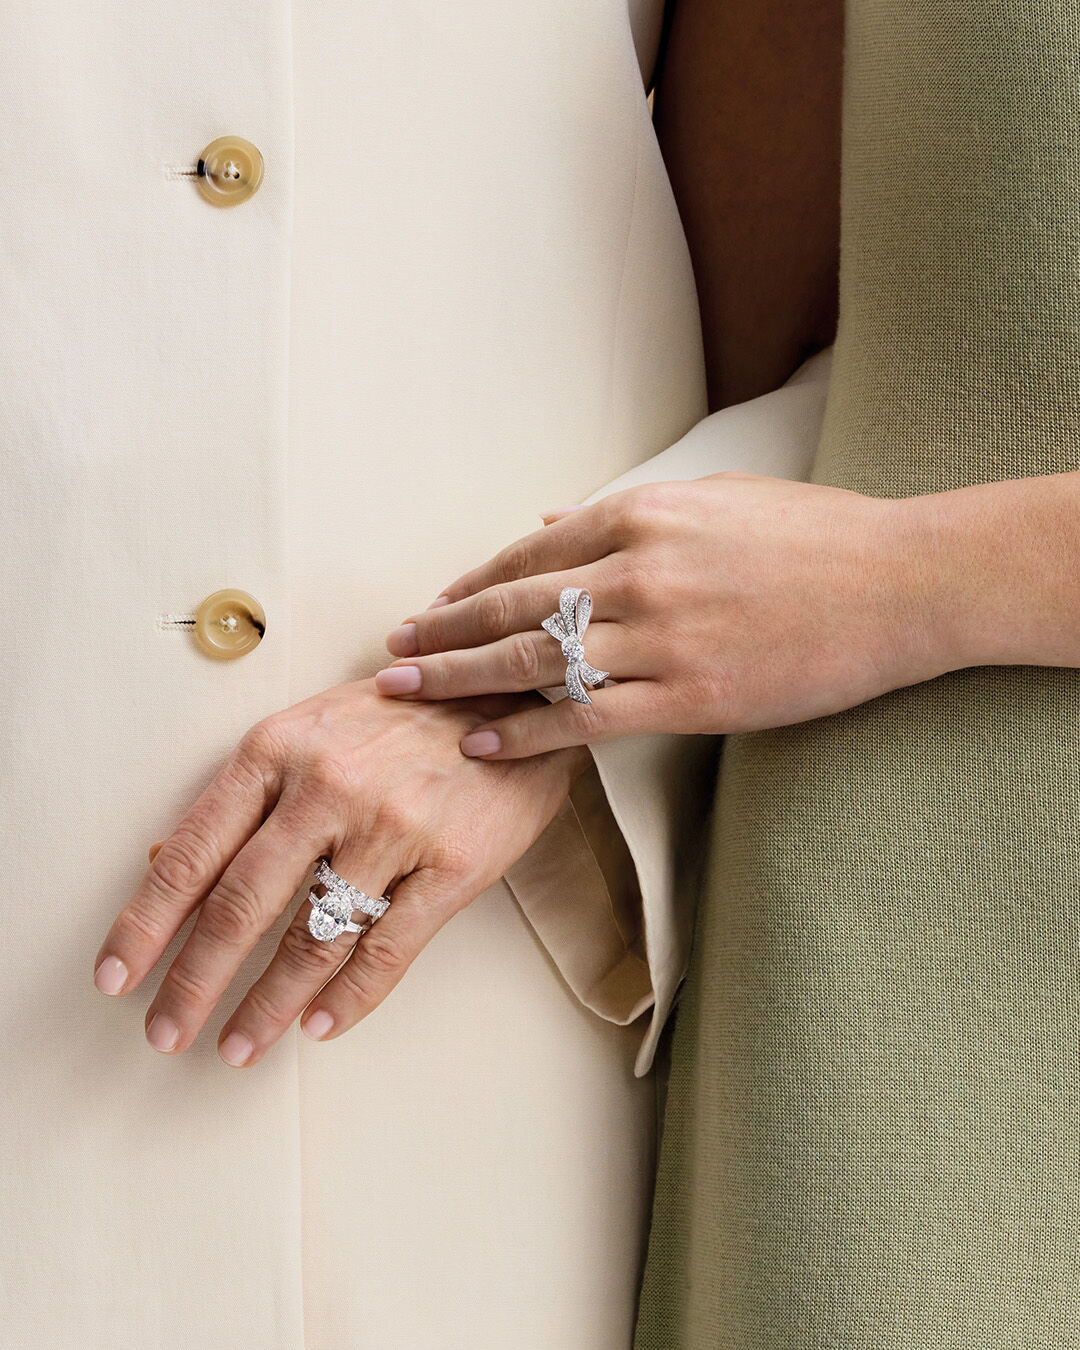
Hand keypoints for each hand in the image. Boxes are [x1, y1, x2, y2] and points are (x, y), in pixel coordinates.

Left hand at [93, 682, 586, 1064]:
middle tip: (165, 1032)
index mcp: (280, 748)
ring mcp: (394, 827)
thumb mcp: (312, 729)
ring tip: (238, 1047)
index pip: (195, 850)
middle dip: (194, 981)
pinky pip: (387, 951)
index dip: (146, 922)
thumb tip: (164, 860)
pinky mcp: (453, 865)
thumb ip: (247, 792)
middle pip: (242, 904)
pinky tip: (318, 1026)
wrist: (515, 696)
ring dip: (267, 1006)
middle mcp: (330, 786)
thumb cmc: (404, 716)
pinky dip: (348, 999)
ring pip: (313, 939)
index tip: (116, 976)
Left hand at [375, 474, 941, 756]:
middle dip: (441, 634)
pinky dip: (526, 735)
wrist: (901, 582)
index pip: (526, 556)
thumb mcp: (716, 498)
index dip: (467, 587)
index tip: (429, 610)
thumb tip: (549, 521)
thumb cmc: (815, 534)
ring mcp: (661, 638)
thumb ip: (625, 513)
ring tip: (409, 697)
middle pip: (511, 607)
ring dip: (462, 683)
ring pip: (534, 664)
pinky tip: (483, 746)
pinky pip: (587, 721)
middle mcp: (638, 571)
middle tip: (393, 656)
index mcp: (641, 514)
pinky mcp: (690, 699)